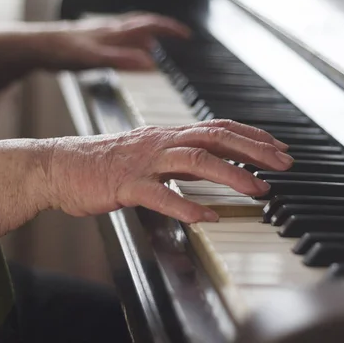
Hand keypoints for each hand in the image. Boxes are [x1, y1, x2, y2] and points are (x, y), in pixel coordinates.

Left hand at [41, 12, 190, 70]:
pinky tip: (123, 52)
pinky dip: (129, 44)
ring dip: (146, 36)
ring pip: (130, 31)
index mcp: (116, 32)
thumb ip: (123, 61)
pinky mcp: (91, 40)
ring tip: (155, 47)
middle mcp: (111, 29)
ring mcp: (101, 34)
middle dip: (163, 30)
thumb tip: (151, 64)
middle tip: (178, 37)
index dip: (170, 29)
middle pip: (143, 24)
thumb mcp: (95, 59)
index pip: (150, 24)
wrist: (37, 46)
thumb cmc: (62, 50)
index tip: (186, 35)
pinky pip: (118, 39)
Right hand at [42, 120, 291, 222]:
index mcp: (168, 134)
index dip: (252, 135)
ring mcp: (144, 163)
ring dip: (230, 174)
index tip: (278, 147)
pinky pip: (160, 195)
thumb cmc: (106, 162)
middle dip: (254, 149)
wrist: (59, 165)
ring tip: (258, 190)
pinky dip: (186, 205)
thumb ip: (180, 155)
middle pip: (215, 137)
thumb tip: (215, 163)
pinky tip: (208, 216)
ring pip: (194, 161)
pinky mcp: (126, 184)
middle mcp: (161, 142)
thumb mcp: (150, 151)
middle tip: (283, 163)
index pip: (218, 127)